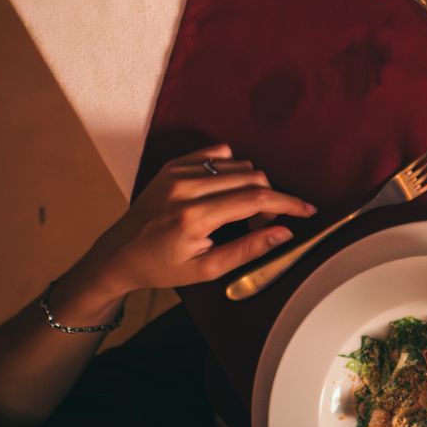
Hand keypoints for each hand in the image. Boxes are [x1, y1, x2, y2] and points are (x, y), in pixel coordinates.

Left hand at [72, 145, 315, 295]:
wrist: (118, 255)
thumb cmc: (161, 267)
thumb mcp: (206, 270)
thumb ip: (248, 250)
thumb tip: (285, 233)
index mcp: (194, 217)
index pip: (256, 200)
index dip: (289, 204)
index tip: (307, 211)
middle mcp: (186, 188)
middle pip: (253, 178)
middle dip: (269, 200)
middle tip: (260, 224)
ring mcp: (178, 172)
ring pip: (239, 165)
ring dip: (251, 186)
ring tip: (239, 212)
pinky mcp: (173, 165)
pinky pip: (219, 155)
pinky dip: (232, 171)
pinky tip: (225, 192)